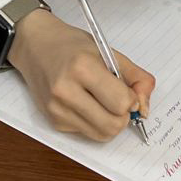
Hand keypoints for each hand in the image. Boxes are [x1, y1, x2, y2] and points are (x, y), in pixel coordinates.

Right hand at [8, 9, 155, 140]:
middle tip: (118, 99)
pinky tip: (84, 103)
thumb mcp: (108, 51)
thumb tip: (145, 107)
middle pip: (113, 125)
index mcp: (83, 68)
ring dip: (110, 122)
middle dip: (123, 115)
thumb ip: (135, 77)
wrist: (35, 46)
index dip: (132, 100)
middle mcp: (66, 91)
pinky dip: (93, 122)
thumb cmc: (71, 45)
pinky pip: (87, 133)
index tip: (128, 91)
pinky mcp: (53, 121)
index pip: (121, 102)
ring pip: (102, 134)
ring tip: (103, 101)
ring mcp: (57, 109)